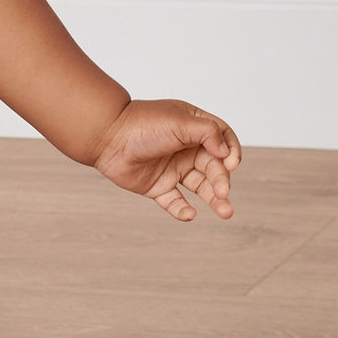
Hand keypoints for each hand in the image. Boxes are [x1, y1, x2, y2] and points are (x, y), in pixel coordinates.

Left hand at [92, 99, 241, 221]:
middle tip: (223, 193)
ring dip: (214, 199)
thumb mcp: (180, 122)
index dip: (231, 152)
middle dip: (223, 181)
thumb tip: (226, 152)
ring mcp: (173, 168)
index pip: (223, 140)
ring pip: (201, 187)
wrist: (106, 138)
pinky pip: (176, 202)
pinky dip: (184, 210)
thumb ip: (208, 133)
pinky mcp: (159, 186)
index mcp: (194, 128)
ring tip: (226, 212)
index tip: (230, 162)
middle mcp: (186, 149)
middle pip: (214, 167)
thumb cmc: (142, 125)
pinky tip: (190, 214)